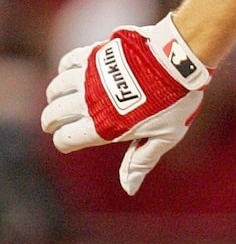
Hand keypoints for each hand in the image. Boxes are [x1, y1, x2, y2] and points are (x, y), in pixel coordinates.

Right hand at [40, 14, 212, 195]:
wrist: (177, 61)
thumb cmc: (174, 103)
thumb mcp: (163, 138)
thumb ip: (141, 161)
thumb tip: (129, 189)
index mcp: (103, 126)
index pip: (67, 139)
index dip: (62, 143)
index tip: (64, 144)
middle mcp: (89, 102)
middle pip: (55, 114)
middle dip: (51, 122)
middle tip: (52, 124)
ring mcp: (89, 76)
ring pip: (57, 88)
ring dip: (54, 96)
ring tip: (56, 100)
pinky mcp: (93, 54)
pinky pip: (67, 63)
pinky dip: (63, 71)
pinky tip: (67, 74)